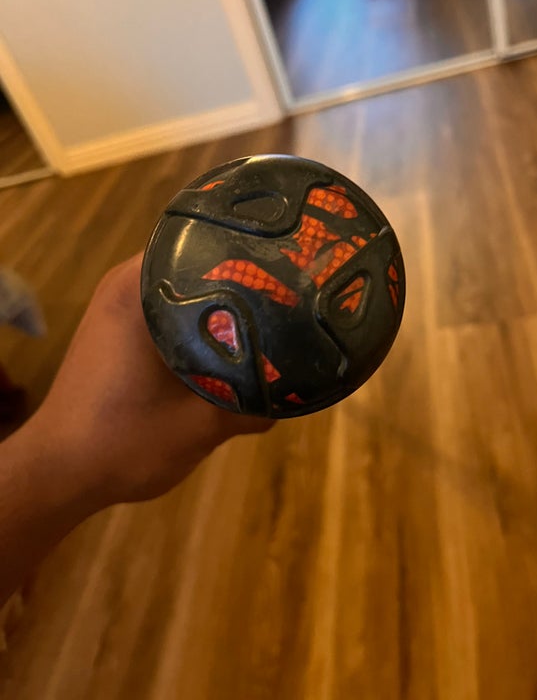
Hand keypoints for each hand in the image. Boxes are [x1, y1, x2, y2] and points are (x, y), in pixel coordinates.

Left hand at [31, 254, 272, 507]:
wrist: (60, 473)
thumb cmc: (123, 442)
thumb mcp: (200, 427)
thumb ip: (250, 407)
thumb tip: (293, 394)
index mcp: (139, 290)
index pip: (205, 245)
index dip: (250, 258)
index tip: (287, 270)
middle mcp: (125, 284)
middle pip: (197, 264)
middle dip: (240, 281)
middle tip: (286, 297)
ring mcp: (116, 304)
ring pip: (183, 288)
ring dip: (218, 304)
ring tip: (267, 317)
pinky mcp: (115, 327)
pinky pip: (167, 308)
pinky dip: (196, 321)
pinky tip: (227, 344)